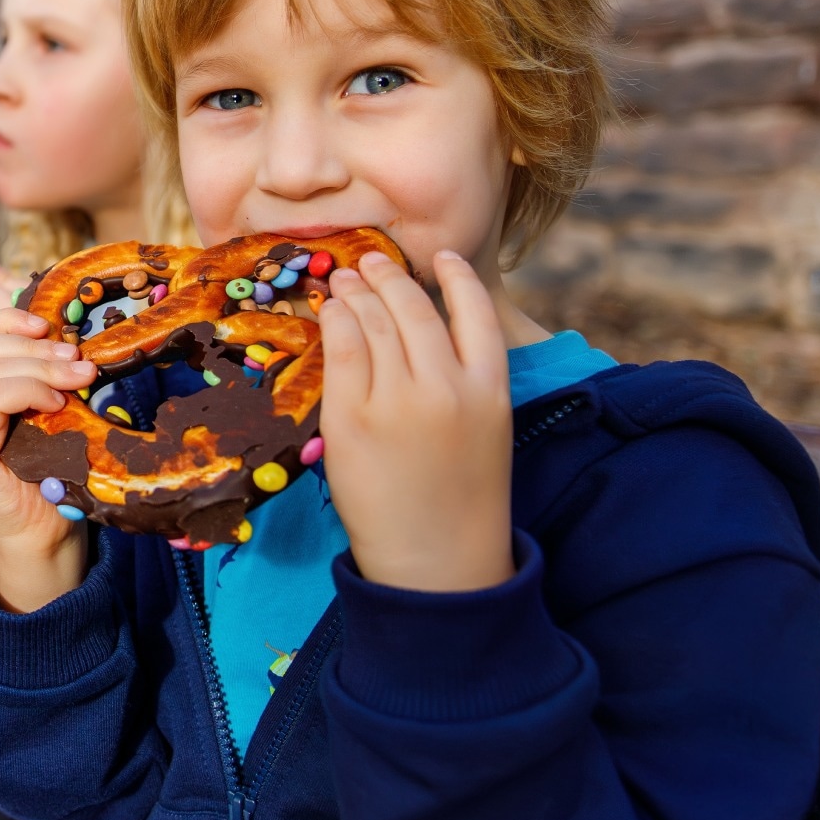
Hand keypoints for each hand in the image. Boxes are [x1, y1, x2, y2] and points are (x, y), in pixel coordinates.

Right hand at [0, 307, 97, 612]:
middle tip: (80, 360)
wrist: (44, 529)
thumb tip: (66, 335)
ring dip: (40, 366)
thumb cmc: (51, 470)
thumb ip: (42, 375)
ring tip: (78, 378)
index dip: (12, 318)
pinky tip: (55, 404)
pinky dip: (27, 390)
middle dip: (37, 345)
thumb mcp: (47, 409)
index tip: (52, 327)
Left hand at [316, 250, 514, 592]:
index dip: (457, 277)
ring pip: (375, 325)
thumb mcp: (486, 431)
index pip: (476, 312)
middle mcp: (446, 387)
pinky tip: (329, 310)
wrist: (438, 562)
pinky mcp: (351, 419)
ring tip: (346, 277)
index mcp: (490, 389)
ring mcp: (397, 402)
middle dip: (390, 277)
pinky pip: (341, 353)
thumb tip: (425, 332)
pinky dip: (334, 322)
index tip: (441, 257)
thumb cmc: (462, 500)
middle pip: (414, 310)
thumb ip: (466, 381)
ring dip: (357, 293)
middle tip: (372, 260)